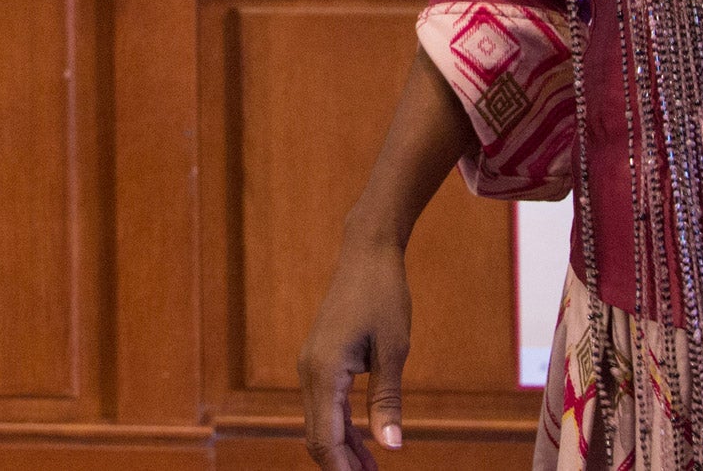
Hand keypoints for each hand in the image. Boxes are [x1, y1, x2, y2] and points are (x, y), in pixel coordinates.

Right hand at [299, 234, 412, 468]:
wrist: (366, 252)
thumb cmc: (383, 295)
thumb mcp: (393, 350)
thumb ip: (387, 401)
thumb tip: (391, 447)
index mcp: (324, 371)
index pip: (325, 437)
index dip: (342, 469)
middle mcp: (309, 371)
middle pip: (318, 435)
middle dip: (341, 465)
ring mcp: (311, 365)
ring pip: (321, 422)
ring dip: (343, 449)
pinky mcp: (320, 360)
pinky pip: (326, 404)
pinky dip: (342, 427)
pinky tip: (366, 443)